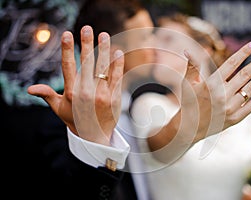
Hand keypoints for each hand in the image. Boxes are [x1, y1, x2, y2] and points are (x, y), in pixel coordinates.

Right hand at [28, 25, 123, 145]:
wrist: (95, 136)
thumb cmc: (75, 120)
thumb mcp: (59, 108)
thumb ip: (47, 95)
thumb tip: (30, 88)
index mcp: (71, 93)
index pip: (68, 67)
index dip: (68, 50)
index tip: (67, 34)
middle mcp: (86, 93)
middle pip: (87, 64)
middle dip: (87, 44)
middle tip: (88, 28)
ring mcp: (102, 95)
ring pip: (103, 68)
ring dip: (104, 50)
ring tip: (104, 36)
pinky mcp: (114, 98)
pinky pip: (116, 79)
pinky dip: (117, 65)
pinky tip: (118, 53)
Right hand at [147, 40, 250, 161]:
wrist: (189, 128)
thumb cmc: (188, 102)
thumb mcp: (187, 83)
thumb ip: (191, 66)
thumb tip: (186, 51)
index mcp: (211, 84)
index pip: (231, 64)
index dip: (243, 53)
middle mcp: (222, 95)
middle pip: (245, 75)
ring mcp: (230, 107)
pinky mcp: (235, 118)